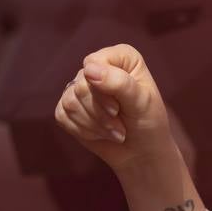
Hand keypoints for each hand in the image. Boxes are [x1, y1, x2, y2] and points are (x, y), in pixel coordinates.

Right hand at [53, 44, 175, 171]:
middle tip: (120, 125)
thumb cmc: (148, 123)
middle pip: (80, 85)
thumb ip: (120, 83)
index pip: (94, 63)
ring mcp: (81, 87)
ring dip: (94, 125)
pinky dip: (83, 131)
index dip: (102, 88)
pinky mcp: (68, 106)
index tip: (118, 108)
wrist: (142, 152)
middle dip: (100, 112)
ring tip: (115, 132)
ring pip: (70, 102)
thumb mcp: (142, 102)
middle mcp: (99, 67)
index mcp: (120, 58)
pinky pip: (62, 115)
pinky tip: (101, 134)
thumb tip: (88, 69)